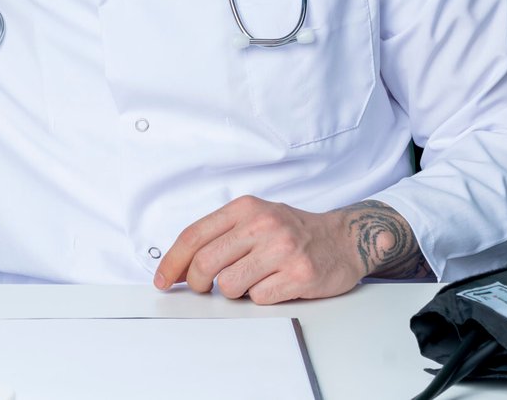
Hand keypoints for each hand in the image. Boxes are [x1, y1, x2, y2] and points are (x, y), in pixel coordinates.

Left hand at [152, 196, 387, 304]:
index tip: (162, 281)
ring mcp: (282, 249)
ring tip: (252, 279)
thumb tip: (179, 267)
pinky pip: (257, 298)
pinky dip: (260, 297)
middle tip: (204, 287)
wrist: (343, 239)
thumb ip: (220, 234)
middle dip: (197, 282)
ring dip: (233, 291)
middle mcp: (263, 225)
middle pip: (205, 263)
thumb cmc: (293, 231)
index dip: (172, 262)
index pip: (194, 235)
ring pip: (228, 286)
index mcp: (246, 208)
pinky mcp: (298, 275)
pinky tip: (274, 284)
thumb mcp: (256, 217)